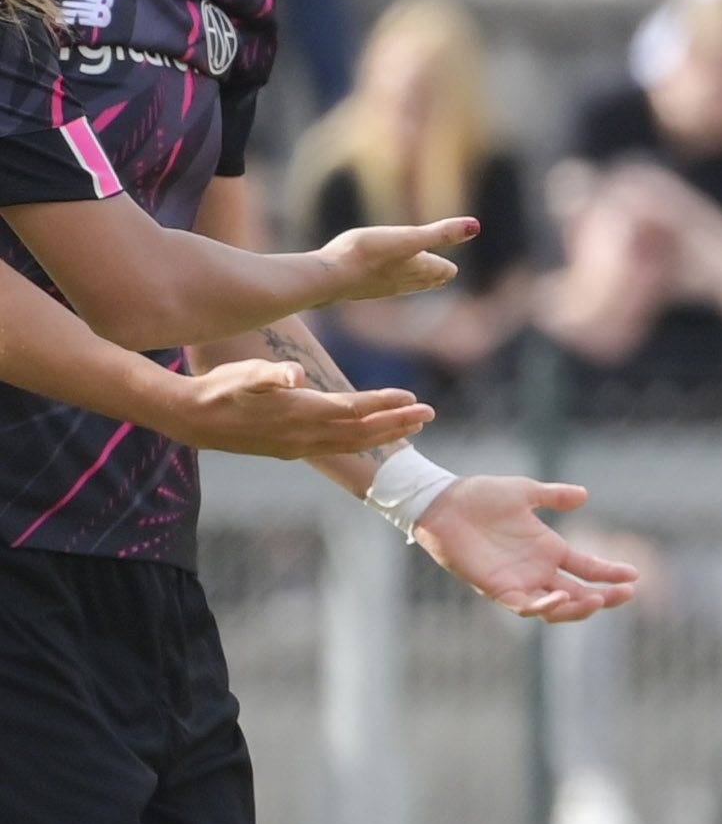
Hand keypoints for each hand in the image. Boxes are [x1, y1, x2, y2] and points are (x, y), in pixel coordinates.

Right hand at [166, 359, 427, 460]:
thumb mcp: (242, 374)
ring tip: (415, 426)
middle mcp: (304, 435)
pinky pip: (337, 449)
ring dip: (385, 434)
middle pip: (361, 432)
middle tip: (431, 414)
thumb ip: (270, 374)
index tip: (413, 398)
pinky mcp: (290, 449)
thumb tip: (296, 374)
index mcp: (300, 413)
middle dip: (398, 423)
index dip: (383, 404)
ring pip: (352, 443)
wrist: (190, 418)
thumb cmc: (218, 388)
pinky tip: (374, 439)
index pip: (353, 410)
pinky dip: (361, 443)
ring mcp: (298, 446)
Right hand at [311, 216, 470, 306]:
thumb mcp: (408, 237)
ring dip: (412, 279)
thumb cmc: (368, 254)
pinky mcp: (359, 288)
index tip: (451, 266)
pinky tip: (377, 279)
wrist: (328, 277)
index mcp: (419, 269)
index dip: (446, 266)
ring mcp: (380, 288)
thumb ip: (441, 233)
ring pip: (404, 285)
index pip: (442, 271)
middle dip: (434, 275)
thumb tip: (476, 225)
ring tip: (414, 275)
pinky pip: (379, 286)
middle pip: (426, 281)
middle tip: (441, 273)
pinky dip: (387, 281)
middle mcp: (403, 282)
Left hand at [413, 472, 635, 623]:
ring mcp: (518, 581)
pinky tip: (562, 596)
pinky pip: (523, 605)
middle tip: (626, 594)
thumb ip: (554, 495)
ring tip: (597, 600)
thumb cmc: (480, 496)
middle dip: (604, 597)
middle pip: (578, 593)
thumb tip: (584, 495)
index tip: (633, 574)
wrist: (443, 504)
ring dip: (577, 608)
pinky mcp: (496, 587)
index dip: (610, 573)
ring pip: (555, 607)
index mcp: (548, 549)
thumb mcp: (524, 492)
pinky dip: (544, 605)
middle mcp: (537, 570)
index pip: (587, 568)